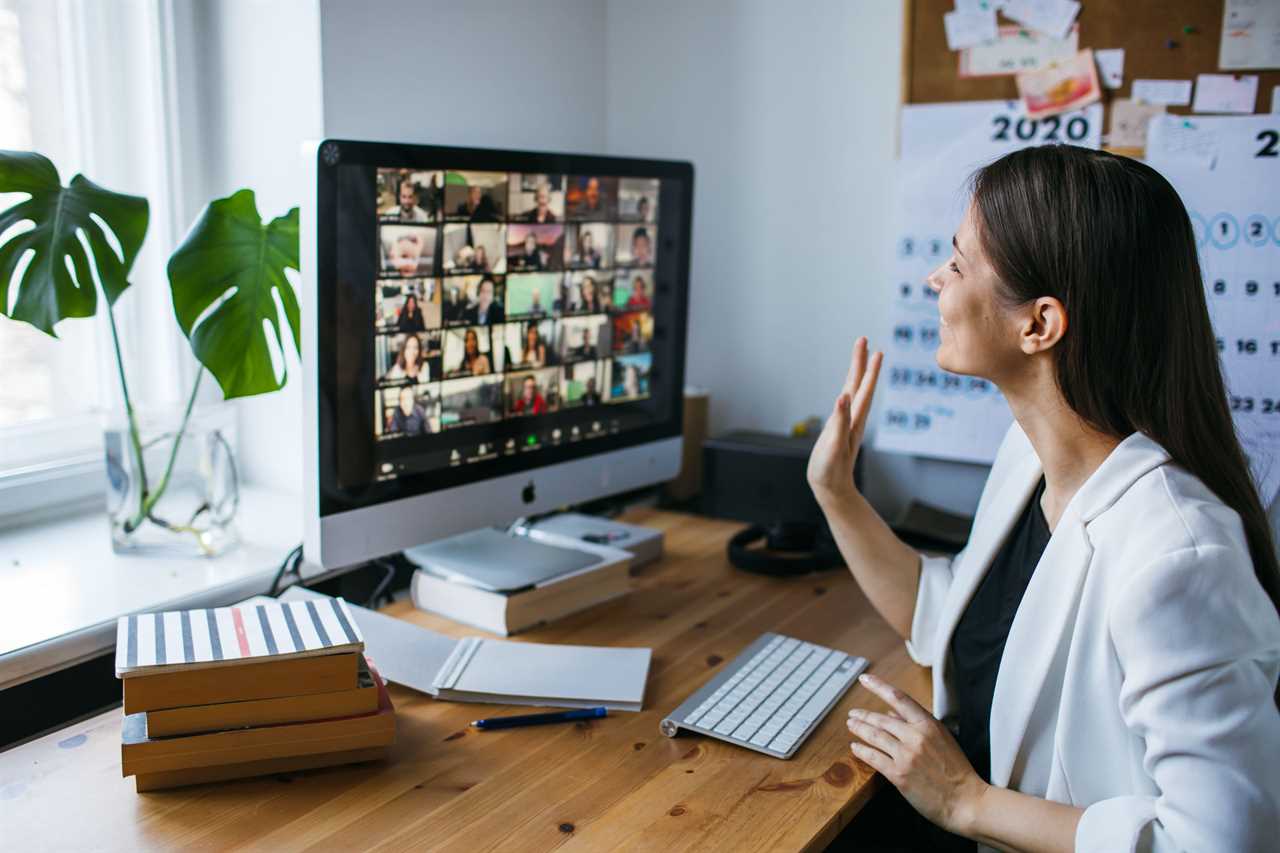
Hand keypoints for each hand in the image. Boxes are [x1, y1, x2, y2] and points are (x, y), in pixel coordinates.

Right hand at [806, 337, 881, 503]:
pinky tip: (847, 386)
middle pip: (859, 384)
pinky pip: (846, 403)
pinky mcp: (840, 429)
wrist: (832, 489)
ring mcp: (847, 423)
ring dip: (858, 373)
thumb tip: (843, 396)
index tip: (871, 348)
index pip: (862, 388)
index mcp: (853, 420)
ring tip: (861, 357)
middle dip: (862, 362)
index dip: (867, 368)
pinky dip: (848, 389)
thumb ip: (839, 421)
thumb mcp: (833, 446)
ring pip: (854, 392)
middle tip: (863, 340)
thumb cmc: (831, 470)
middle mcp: (853, 418)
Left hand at [847, 673, 988, 837]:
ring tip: (851, 725)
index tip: (864, 679)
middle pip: (881, 719)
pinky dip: (861, 750)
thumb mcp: (942, 739)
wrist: (966, 801)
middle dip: (863, 715)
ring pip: (875, 736)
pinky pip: (874, 758)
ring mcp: (906, 756)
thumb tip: (891, 711)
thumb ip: (917, 723)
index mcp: (929, 724)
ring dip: (859, 729)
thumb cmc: (957, 770)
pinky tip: (855, 747)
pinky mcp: (899, 775)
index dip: (878, 686)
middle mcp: (916, 737)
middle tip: (853, 713)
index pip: (899, 698)